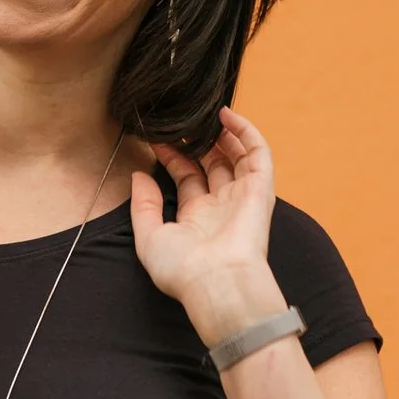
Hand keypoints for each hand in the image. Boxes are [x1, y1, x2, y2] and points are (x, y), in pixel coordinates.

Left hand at [128, 104, 276, 307]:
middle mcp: (220, 206)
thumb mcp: (148, 237)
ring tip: (204, 114)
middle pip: (211, 164)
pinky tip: (226, 116)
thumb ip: (142, 205)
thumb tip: (137, 175)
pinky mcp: (260, 189)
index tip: (156, 139)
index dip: (172, 156)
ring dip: (222, 134)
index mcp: (196, 219)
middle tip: (180, 122)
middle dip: (196, 142)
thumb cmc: (182, 270)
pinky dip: (246, 132)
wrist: (217, 283)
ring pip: (236, 156)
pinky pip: (257, 154)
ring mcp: (242, 197)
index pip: (186, 177)